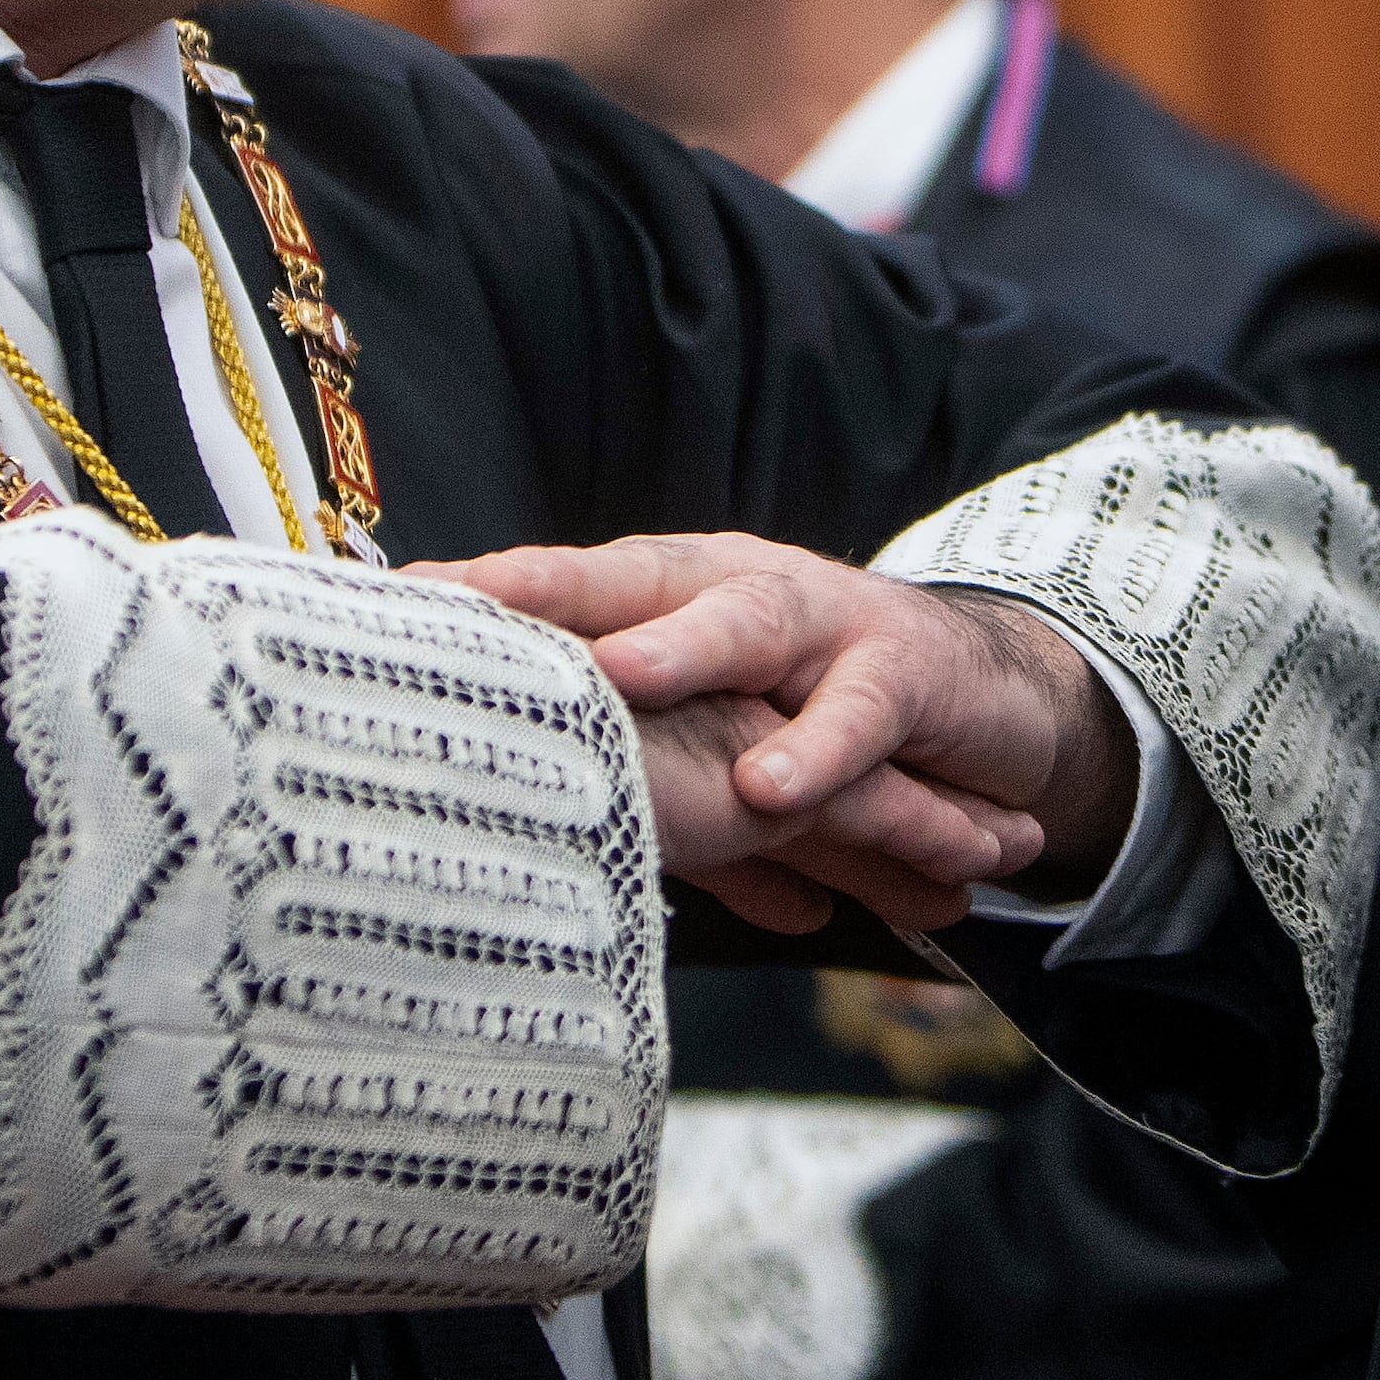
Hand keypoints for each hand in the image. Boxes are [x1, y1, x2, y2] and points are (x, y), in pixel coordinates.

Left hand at [428, 533, 1139, 927]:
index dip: (487, 593)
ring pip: (745, 623)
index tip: (393, 603)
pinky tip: (770, 785)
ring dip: (682, 648)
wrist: (986, 697)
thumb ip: (628, 759)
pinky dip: (816, 750)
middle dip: (550, 591)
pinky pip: (857, 715)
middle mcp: (738, 588)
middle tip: (463, 608)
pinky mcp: (906, 675)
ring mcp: (825, 620)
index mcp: (677, 597)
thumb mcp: (712, 733)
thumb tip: (487, 797)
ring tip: (614, 677)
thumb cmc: (813, 713)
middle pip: (633, 582)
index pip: (569, 585)